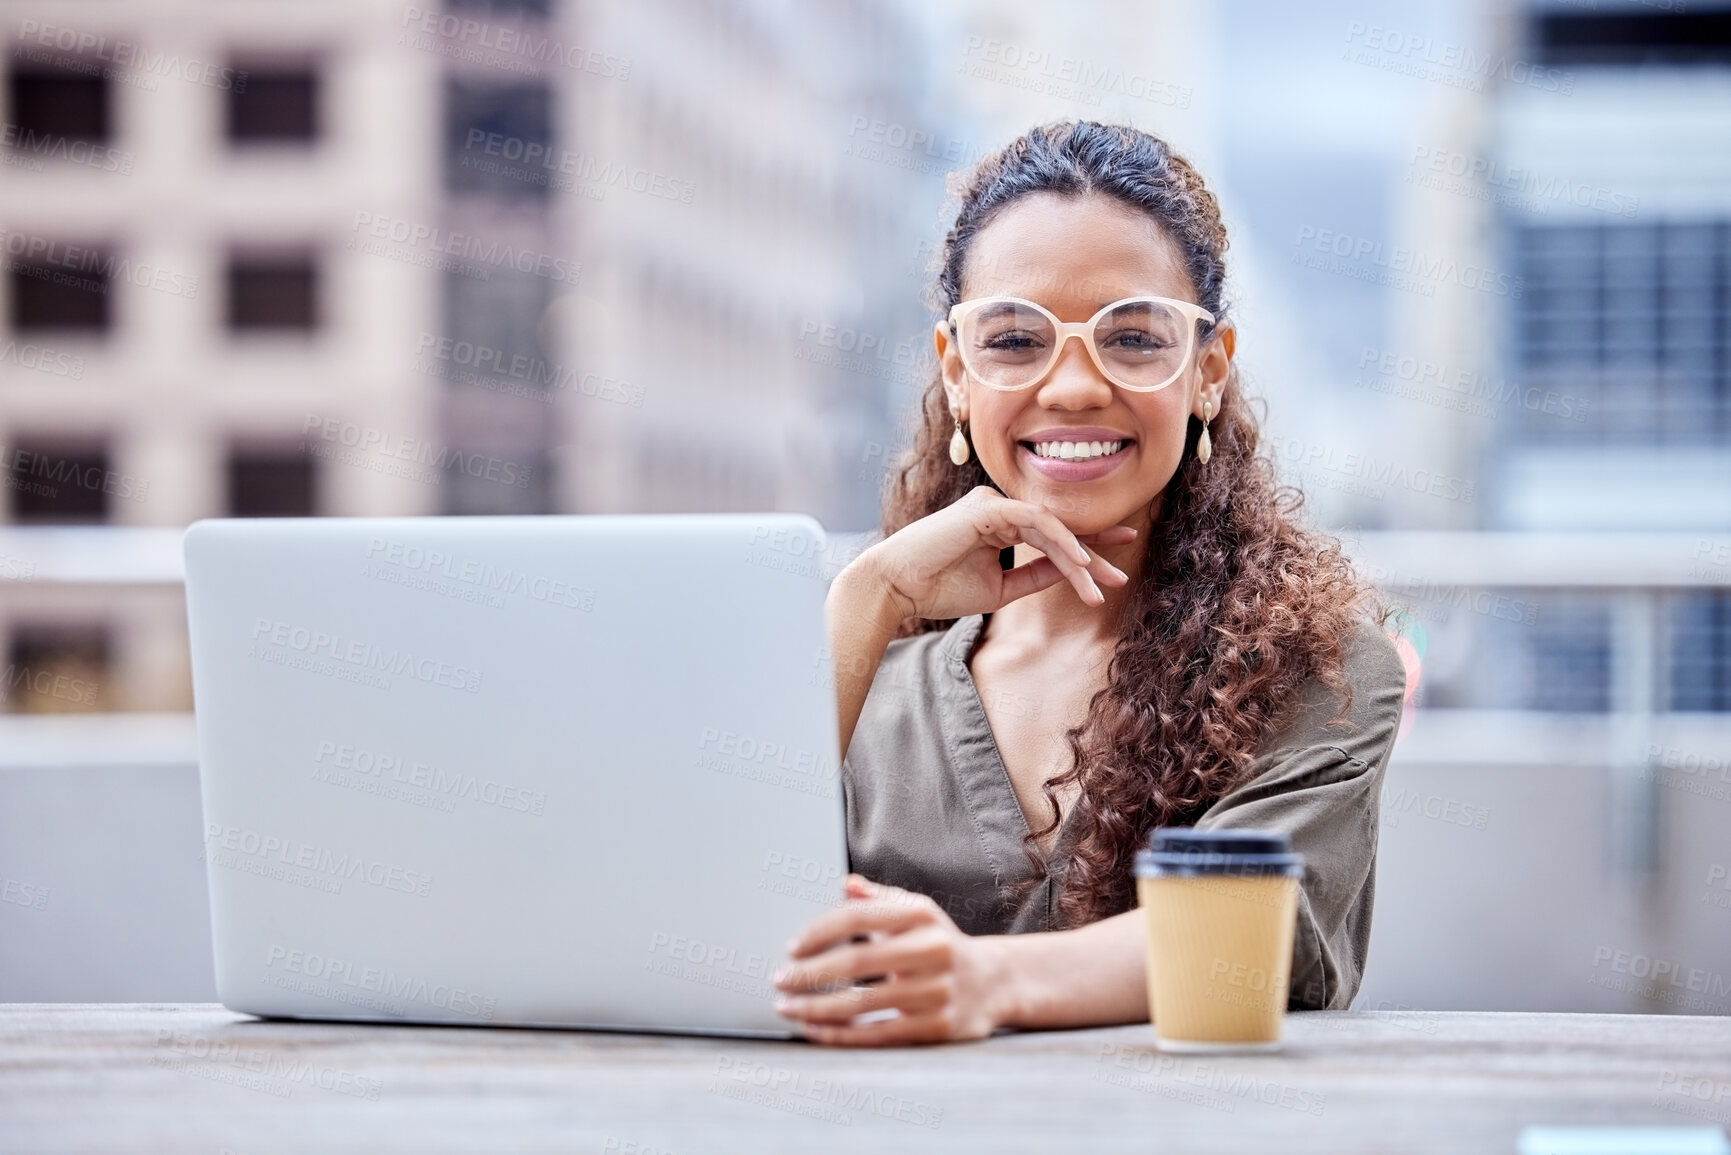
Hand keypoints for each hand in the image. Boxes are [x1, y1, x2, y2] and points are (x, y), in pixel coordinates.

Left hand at [772, 874, 1010, 1045]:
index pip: (858, 917)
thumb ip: (879, 899)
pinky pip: (876, 1035)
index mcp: (921, 915)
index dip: (820, 932)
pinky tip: (814, 1031)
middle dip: (810, 973)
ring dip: (815, 1008)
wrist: (994, 982)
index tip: (791, 948)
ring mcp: (935, 991)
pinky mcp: (935, 1027)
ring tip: (786, 1007)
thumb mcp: (917, 913)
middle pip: (856, 962)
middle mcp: (931, 949)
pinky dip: (839, 1035)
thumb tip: (844, 884)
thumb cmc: (939, 943)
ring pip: (862, 1004)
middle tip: (779, 980)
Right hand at [859, 485, 1136, 623]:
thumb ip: (1034, 576)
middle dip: (1091, 554)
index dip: (1086, 549)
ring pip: (1050, 527)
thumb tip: (1072, 573)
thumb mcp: (1000, 588)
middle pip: (1057, 529)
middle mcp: (999, 507)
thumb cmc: (939, 588)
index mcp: (999, 522)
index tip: (1114, 568)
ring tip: (1101, 583)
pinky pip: (1035, 520)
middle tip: (1120, 576)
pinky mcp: (988, 506)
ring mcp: (993, 503)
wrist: (897, 588)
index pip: (1051, 535)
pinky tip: (1079, 562)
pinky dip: (1059, 541)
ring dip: (1079, 557)